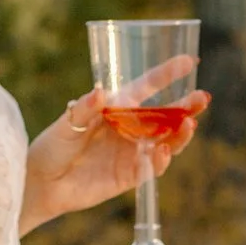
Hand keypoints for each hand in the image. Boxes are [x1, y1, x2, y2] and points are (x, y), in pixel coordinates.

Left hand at [20, 55, 210, 235]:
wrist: (42, 183)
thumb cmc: (52, 145)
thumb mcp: (66, 123)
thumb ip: (85, 109)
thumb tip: (100, 93)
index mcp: (117, 108)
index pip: (147, 87)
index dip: (167, 74)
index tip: (189, 61)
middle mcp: (129, 128)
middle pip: (165, 116)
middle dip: (186, 107)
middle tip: (203, 98)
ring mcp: (132, 152)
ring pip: (166, 141)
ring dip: (179, 134)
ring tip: (190, 125)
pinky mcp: (130, 176)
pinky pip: (152, 167)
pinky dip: (161, 160)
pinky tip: (164, 152)